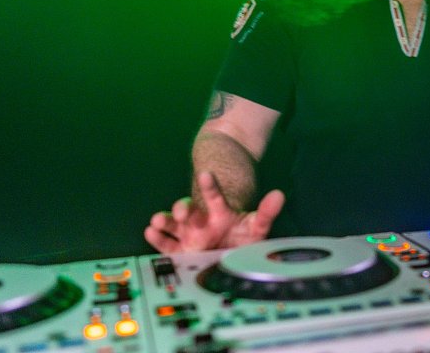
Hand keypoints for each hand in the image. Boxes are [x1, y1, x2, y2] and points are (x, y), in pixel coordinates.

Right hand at [144, 171, 284, 253]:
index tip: (206, 174)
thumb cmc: (241, 237)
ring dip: (165, 220)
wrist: (229, 254)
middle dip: (184, 208)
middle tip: (183, 210)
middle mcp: (201, 220)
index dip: (210, 185)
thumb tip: (279, 195)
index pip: (214, 196)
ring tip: (157, 220)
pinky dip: (157, 238)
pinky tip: (150, 231)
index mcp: (219, 212)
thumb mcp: (256, 226)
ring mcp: (188, 234)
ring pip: (174, 224)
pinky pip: (166, 243)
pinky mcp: (179, 250)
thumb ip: (266, 212)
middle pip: (190, 210)